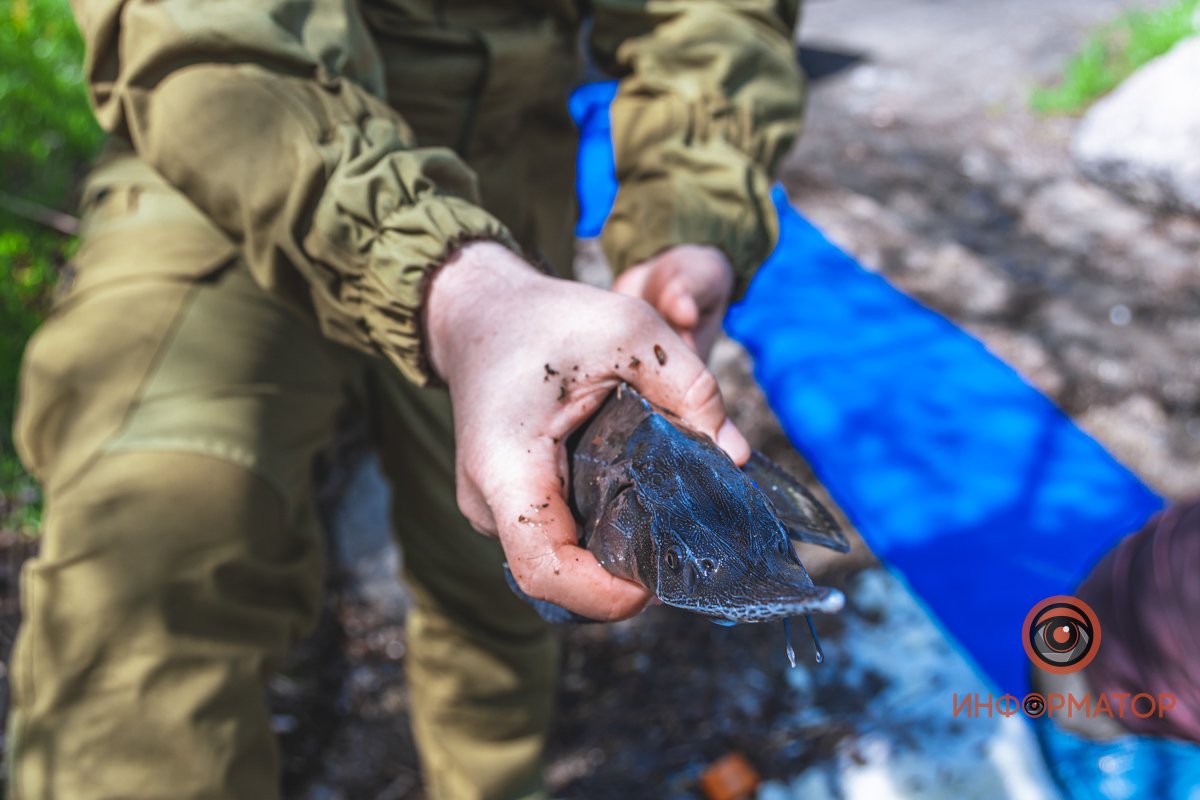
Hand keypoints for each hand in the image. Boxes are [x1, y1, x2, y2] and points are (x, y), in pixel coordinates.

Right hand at [426, 241, 749, 620]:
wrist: (477, 314)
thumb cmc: (546, 319)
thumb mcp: (629, 328)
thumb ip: (690, 386)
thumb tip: (737, 454)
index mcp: (507, 467)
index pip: (547, 571)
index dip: (607, 597)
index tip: (660, 579)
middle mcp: (488, 502)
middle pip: (558, 579)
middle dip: (623, 577)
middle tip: (682, 543)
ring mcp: (490, 510)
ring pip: (557, 566)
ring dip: (610, 559)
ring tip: (661, 517)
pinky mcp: (504, 507)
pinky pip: (553, 543)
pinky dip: (594, 539)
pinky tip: (631, 504)